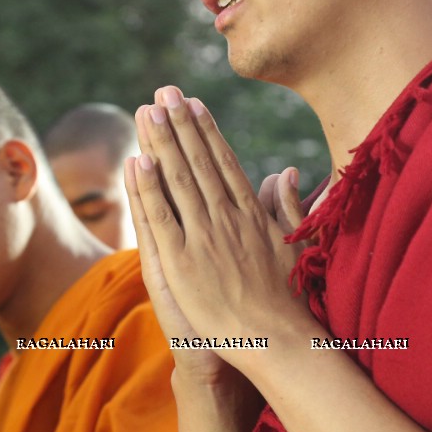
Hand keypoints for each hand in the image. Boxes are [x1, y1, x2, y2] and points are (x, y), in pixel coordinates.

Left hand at [129, 86, 316, 376]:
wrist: (274, 340)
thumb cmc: (288, 298)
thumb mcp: (294, 243)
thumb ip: (289, 205)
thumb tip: (288, 170)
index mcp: (250, 213)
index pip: (223, 161)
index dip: (206, 130)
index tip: (192, 103)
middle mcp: (225, 217)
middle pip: (197, 161)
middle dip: (179, 124)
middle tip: (164, 91)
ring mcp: (202, 238)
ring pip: (178, 180)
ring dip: (161, 143)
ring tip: (147, 110)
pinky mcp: (180, 263)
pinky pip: (160, 218)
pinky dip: (148, 188)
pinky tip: (137, 160)